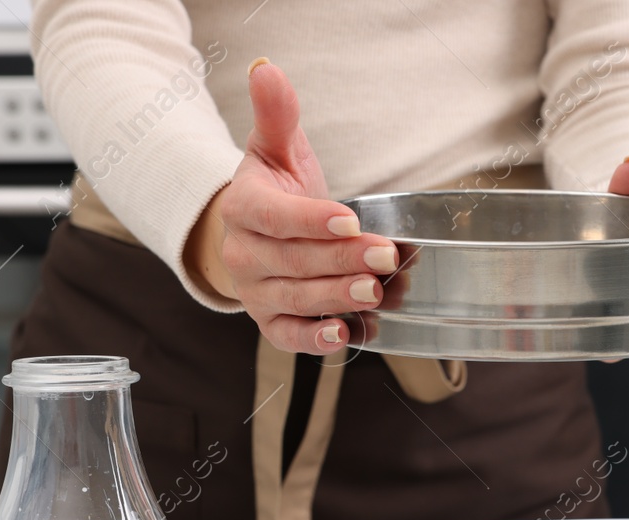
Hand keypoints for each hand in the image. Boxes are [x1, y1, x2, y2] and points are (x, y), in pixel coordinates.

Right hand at [183, 60, 394, 352]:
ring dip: (337, 299)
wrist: (258, 234)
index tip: (351, 219)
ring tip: (374, 292)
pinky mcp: (270, 323)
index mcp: (244, 208)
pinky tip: (346, 334)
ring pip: (295, 300)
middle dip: (341, 260)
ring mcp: (256, 292)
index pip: (275, 216)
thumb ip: (277, 114)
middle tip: (384, 256)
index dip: (312, 220)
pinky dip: (316, 341)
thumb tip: (267, 70)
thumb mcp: (276, 148)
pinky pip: (289, 337)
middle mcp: (244, 254)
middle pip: (293, 262)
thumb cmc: (275, 189)